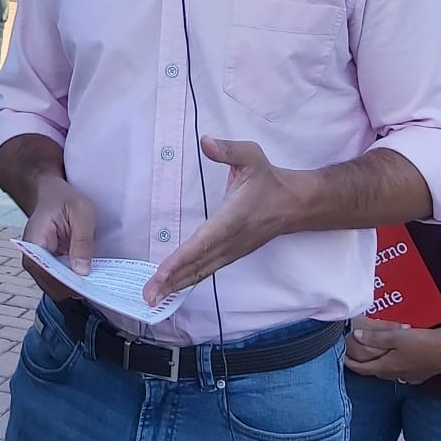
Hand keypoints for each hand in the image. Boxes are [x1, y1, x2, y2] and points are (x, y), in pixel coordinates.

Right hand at [19, 175, 97, 299]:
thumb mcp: (81, 213)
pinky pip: (60, 281)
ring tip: (97, 283)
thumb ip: (82, 241)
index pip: (48, 273)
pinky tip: (89, 279)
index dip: (68, 282)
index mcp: (34, 243)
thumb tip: (82, 271)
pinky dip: (74, 282)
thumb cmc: (65, 199)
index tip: (89, 285)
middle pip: (52, 284)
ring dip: (75, 287)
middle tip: (99, 287)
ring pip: (56, 287)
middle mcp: (32, 258)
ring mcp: (39, 265)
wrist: (52, 194)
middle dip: (74, 287)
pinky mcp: (48, 267)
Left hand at [144, 137, 307, 304]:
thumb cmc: (268, 179)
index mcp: (231, 219)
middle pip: (196, 265)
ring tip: (153, 299)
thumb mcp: (251, 156)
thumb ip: (228, 150)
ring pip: (201, 272)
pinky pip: (207, 271)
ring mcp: (231, 251)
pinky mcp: (231, 255)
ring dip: (177, 286)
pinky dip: (188, 281)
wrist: (294, 204)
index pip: (201, 243)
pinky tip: (173, 288)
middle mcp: (229, 241)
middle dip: (171, 282)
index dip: (180, 259)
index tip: (161, 274)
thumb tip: (206, 141)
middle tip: (147, 297)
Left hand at [344, 317, 440, 384]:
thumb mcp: (395, 337)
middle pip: (376, 372)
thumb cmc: (421, 341)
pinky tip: (400, 362)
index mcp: (387, 367)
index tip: (343, 359)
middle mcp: (397, 375)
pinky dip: (397, 368)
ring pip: (390, 373)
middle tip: (357, 356)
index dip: (351, 364)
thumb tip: (356, 336)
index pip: (363, 369)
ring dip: (381, 366)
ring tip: (377, 357)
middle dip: (365, 365)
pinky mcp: (422, 375)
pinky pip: (404, 373)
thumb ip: (375, 338)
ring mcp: (411, 377)